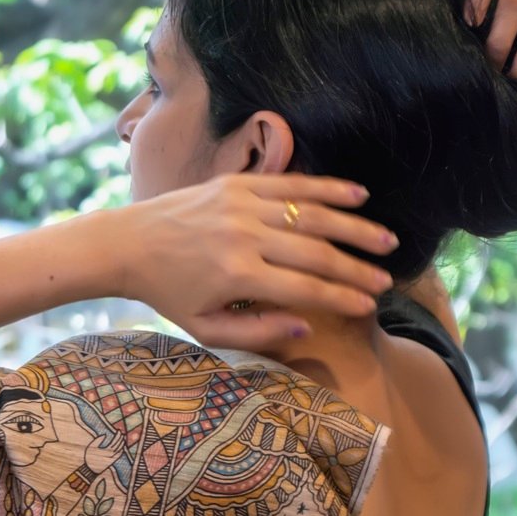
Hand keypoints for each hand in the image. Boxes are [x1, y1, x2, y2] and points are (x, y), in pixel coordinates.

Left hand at [123, 172, 398, 353]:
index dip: (342, 298)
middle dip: (356, 268)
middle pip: (316, 252)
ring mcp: (242, 204)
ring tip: (386, 240)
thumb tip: (306, 326)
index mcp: (237, 277)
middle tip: (387, 280)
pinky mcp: (237, 183)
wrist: (129, 244)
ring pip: (312, 215)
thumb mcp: (206, 328)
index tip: (370, 305)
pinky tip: (359, 195)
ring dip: (355, 227)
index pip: (305, 289)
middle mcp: (244, 237)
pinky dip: (327, 189)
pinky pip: (291, 185)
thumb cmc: (169, 294)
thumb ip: (256, 332)